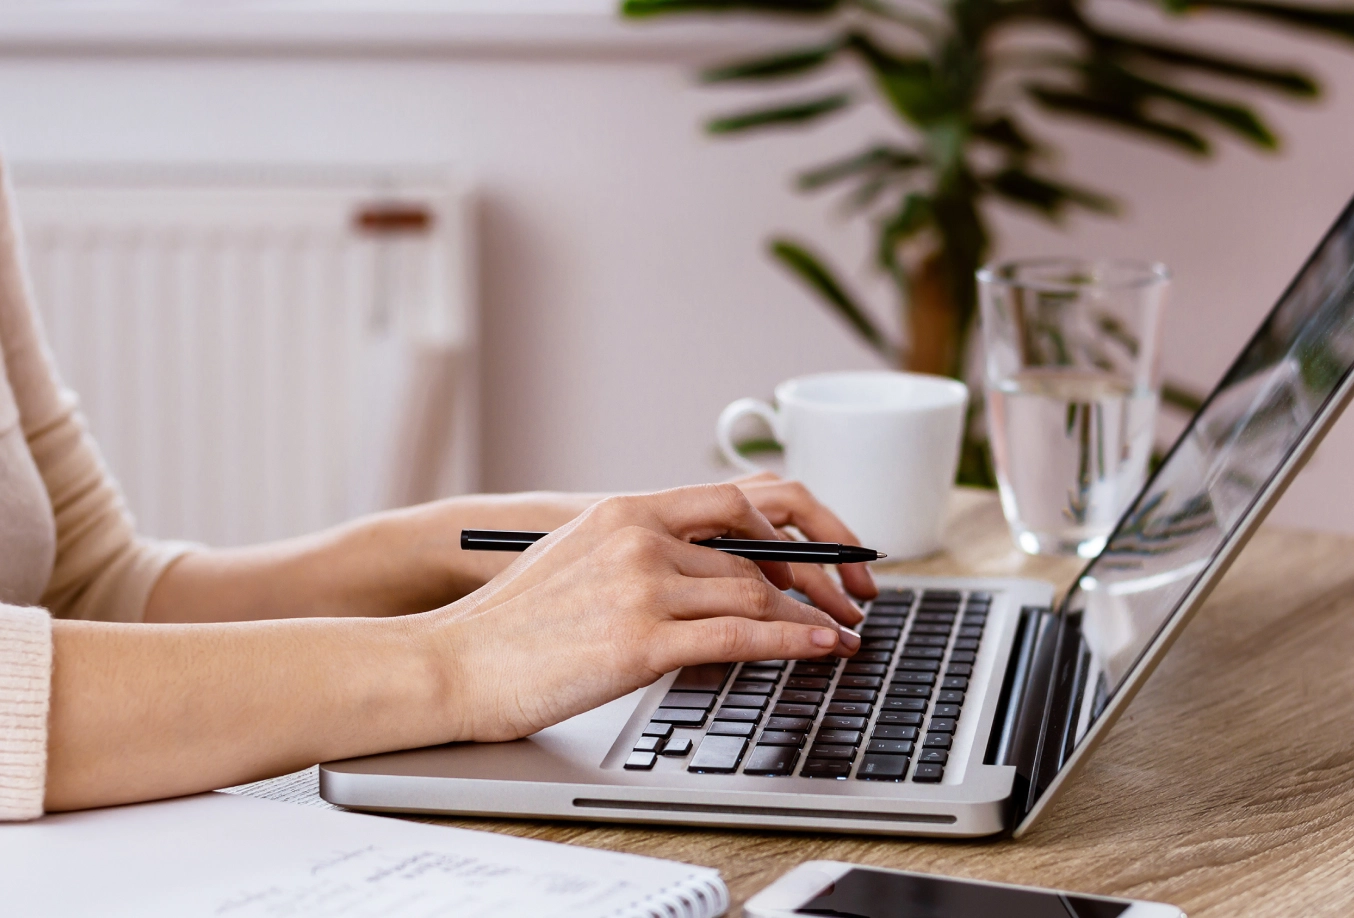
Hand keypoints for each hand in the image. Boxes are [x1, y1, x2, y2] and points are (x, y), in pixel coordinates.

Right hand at [428, 483, 861, 741]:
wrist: (454, 662)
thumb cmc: (510, 622)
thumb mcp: (577, 557)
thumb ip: (640, 550)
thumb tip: (703, 569)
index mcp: (625, 511)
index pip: (734, 500)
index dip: (794, 523)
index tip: (826, 549)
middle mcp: (639, 537)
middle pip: (757, 547)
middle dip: (817, 573)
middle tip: (849, 597)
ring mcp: (641, 586)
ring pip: (757, 591)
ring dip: (812, 614)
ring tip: (840, 632)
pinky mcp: (642, 641)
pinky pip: (741, 636)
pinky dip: (793, 641)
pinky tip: (821, 648)